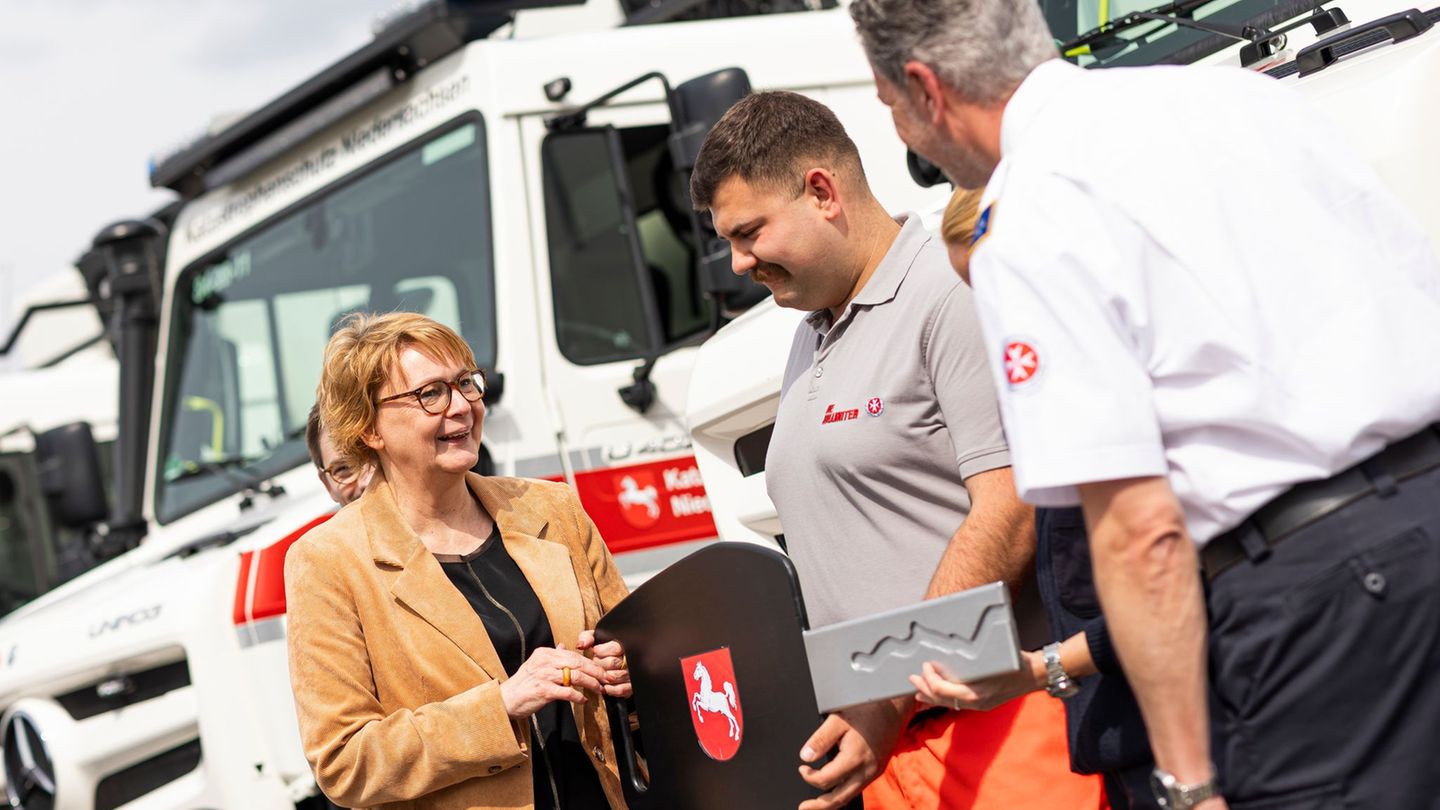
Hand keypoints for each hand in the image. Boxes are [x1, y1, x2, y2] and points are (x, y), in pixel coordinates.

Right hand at [500, 643, 607, 719]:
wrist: (505, 700)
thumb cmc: (523, 684)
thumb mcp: (536, 665)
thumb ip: (552, 656)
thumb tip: (564, 646)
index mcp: (545, 653)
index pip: (574, 655)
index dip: (590, 662)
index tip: (601, 670)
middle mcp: (545, 662)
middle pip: (578, 663)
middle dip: (596, 671)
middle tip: (606, 679)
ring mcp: (544, 676)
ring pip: (576, 676)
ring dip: (591, 684)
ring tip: (599, 690)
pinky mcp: (544, 691)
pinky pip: (567, 692)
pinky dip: (578, 697)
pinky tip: (583, 700)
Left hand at [577, 630, 631, 698]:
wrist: (610, 663)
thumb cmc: (602, 650)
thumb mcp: (594, 640)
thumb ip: (587, 638)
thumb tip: (581, 645)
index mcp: (623, 646)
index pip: (615, 648)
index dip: (601, 651)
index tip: (595, 651)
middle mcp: (628, 659)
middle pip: (613, 662)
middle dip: (600, 664)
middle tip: (596, 663)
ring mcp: (630, 673)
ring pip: (616, 676)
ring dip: (603, 677)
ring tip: (598, 674)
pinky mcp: (630, 685)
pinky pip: (622, 689)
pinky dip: (612, 689)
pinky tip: (605, 686)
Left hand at [796, 700, 905, 808]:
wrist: (893, 707)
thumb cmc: (866, 709)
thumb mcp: (837, 720)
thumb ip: (820, 740)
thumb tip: (805, 757)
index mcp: (855, 758)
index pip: (826, 780)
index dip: (809, 777)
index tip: (802, 768)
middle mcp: (867, 770)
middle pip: (839, 798)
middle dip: (819, 806)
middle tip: (803, 808)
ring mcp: (874, 772)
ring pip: (850, 796)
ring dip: (831, 803)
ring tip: (815, 806)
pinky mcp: (877, 770)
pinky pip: (858, 788)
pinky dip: (843, 793)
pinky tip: (834, 790)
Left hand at [908, 652, 1045, 711]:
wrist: (1036, 675)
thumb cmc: (1015, 661)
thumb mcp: (991, 656)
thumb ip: (971, 658)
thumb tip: (946, 649)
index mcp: (976, 692)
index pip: (943, 690)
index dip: (930, 679)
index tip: (926, 665)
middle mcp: (977, 702)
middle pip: (943, 700)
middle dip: (925, 689)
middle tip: (912, 678)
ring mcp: (980, 705)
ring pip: (949, 704)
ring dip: (932, 696)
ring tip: (918, 691)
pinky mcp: (983, 703)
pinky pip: (958, 703)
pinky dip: (945, 699)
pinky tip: (938, 694)